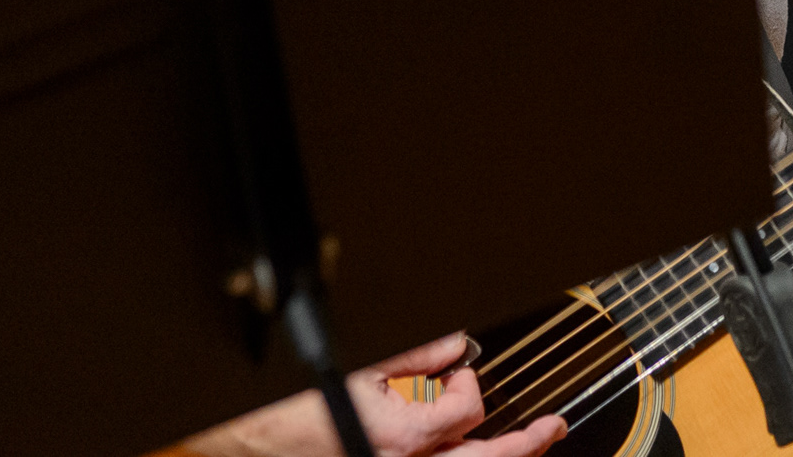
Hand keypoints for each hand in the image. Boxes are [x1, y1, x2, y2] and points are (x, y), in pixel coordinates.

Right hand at [184, 331, 565, 456]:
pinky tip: (471, 449)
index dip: (468, 383)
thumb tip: (452, 345)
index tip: (456, 367)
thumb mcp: (354, 365)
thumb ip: (412, 353)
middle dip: (526, 445)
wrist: (240, 443)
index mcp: (400, 437)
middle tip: (552, 428)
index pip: (467, 410)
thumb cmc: (282, 410)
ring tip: (531, 443)